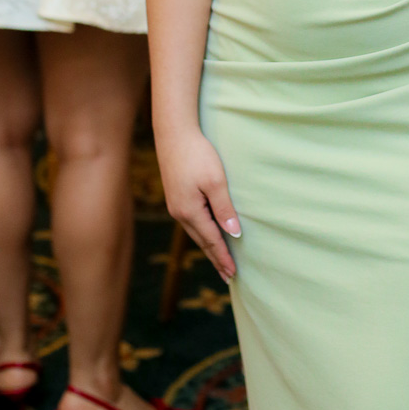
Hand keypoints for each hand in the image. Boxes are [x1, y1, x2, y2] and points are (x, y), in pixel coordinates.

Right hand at [156, 127, 239, 281]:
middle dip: (216, 258)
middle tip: (228, 276)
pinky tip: (207, 233)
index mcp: (190, 212)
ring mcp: (175, 205)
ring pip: (196, 232)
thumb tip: (234, 234)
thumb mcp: (216, 181)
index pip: (211, 241)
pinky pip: (192, 221)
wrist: (174, 133)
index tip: (233, 273)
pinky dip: (202, 232)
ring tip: (219, 259)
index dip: (223, 257)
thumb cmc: (198, 154)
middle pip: (202, 241)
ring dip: (209, 246)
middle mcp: (180, 213)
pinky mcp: (176, 196)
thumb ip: (224, 209)